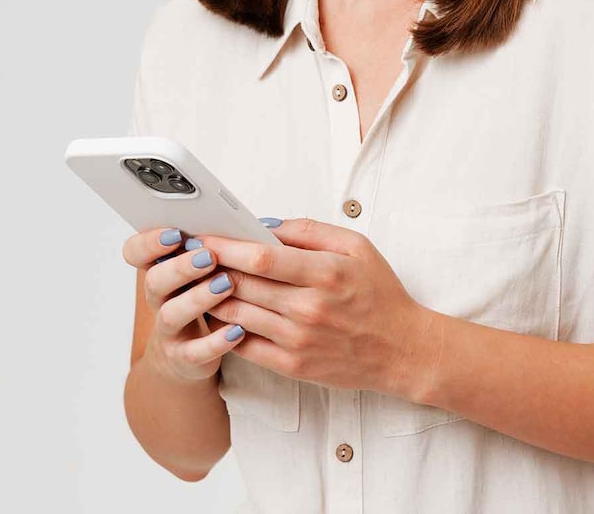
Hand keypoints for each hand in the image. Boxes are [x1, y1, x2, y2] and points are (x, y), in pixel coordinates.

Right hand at [122, 225, 244, 383]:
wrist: (188, 357)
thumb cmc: (201, 301)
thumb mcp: (200, 272)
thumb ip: (211, 248)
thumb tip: (246, 224)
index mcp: (161, 270)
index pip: (136, 253)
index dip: (148, 243)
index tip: (175, 233)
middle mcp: (159, 299)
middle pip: (154, 281)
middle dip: (180, 267)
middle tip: (209, 256)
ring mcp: (169, 330)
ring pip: (171, 314)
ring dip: (198, 298)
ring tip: (227, 284)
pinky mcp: (184, 357)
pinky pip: (196, 352)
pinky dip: (216, 341)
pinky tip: (238, 329)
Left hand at [194, 218, 440, 398]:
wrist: (402, 350)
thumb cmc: (380, 295)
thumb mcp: (357, 247)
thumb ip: (310, 231)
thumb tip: (264, 226)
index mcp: (326, 273)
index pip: (261, 257)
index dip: (226, 246)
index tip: (204, 237)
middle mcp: (309, 308)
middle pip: (242, 284)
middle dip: (209, 268)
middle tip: (190, 257)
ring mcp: (298, 340)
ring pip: (237, 315)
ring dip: (212, 297)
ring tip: (200, 283)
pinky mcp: (293, 366)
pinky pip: (244, 346)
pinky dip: (226, 328)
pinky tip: (221, 314)